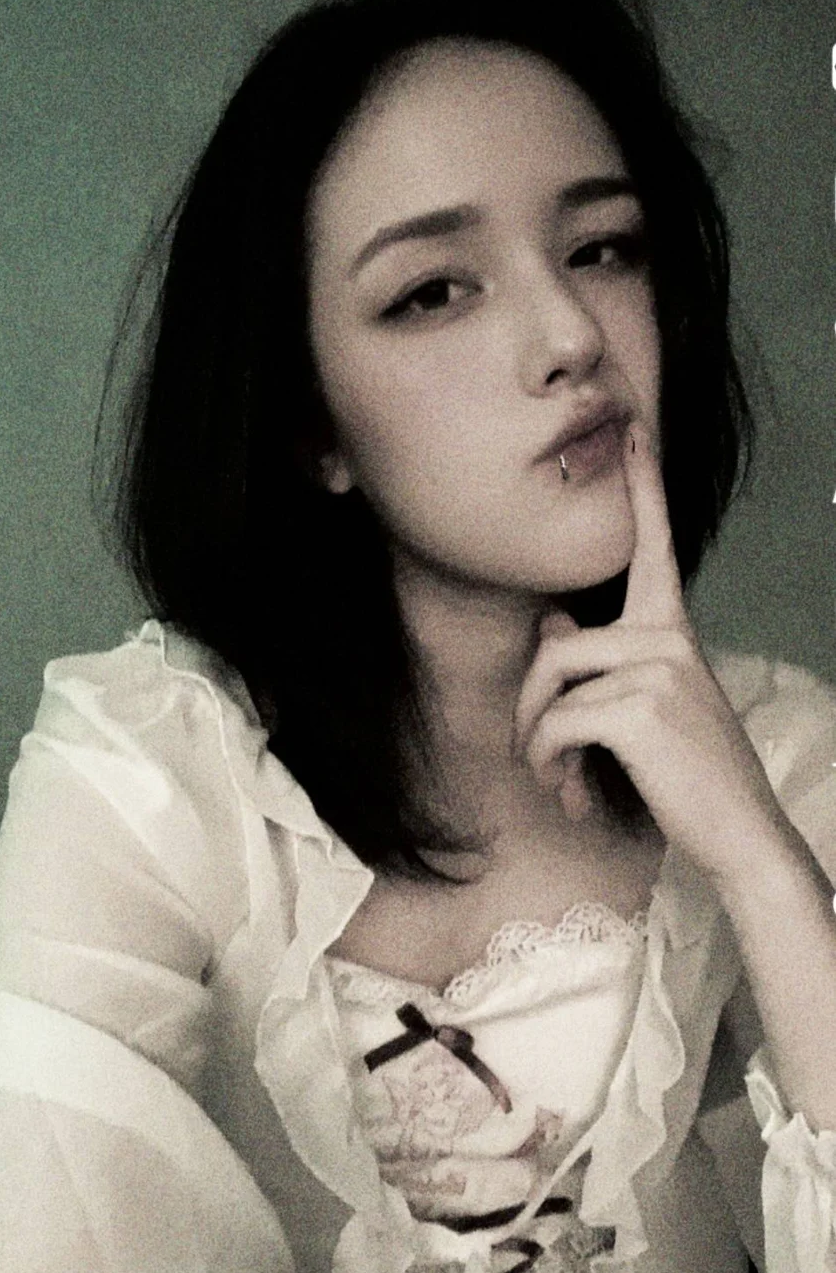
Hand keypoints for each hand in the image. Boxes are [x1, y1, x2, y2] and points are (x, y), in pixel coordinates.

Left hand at [513, 427, 792, 884]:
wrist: (743, 837)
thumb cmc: (693, 777)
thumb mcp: (652, 710)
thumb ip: (607, 663)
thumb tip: (552, 620)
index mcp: (674, 633)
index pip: (656, 549)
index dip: (643, 491)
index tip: (635, 435)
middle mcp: (668, 638)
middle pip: (554, 643)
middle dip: (529, 708)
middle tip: (541, 761)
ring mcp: (658, 668)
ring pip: (549, 682)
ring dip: (535, 742)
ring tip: (557, 781)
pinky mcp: (640, 707)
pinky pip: (555, 722)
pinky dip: (547, 762)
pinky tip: (571, 794)